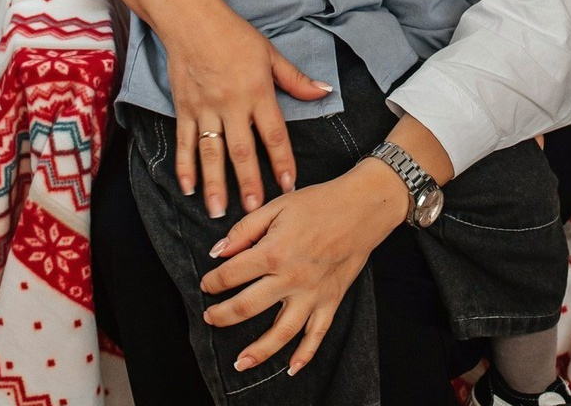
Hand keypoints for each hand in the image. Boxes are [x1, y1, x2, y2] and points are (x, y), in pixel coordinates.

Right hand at [97, 0, 332, 218]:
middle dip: (248, 183)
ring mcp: (205, 108)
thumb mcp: (270, 53)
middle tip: (254, 211)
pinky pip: (185, 142)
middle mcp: (231, 104)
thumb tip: (324, 91)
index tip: (288, 185)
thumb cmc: (235, 35)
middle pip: (241, 151)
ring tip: (219, 211)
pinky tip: (188, 188)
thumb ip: (295, 79)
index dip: (282, 161)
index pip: (274, 134)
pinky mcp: (184, 108)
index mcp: (257, 91)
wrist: (192, 20)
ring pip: (211, 153)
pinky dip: (185, 167)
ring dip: (215, 184)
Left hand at [200, 159, 408, 375]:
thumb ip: (245, 229)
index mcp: (274, 252)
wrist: (363, 206)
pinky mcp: (331, 300)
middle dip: (222, 315)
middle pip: (247, 308)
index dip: (213, 280)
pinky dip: (305, 355)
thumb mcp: (278, 205)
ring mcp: (312, 293)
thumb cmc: (320, 202)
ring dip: (257, 351)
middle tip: (210, 317)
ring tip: (239, 362)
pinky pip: (317, 334)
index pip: (232, 274)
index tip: (207, 283)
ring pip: (280, 332)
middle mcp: (291, 278)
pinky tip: (291, 368)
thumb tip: (218, 252)